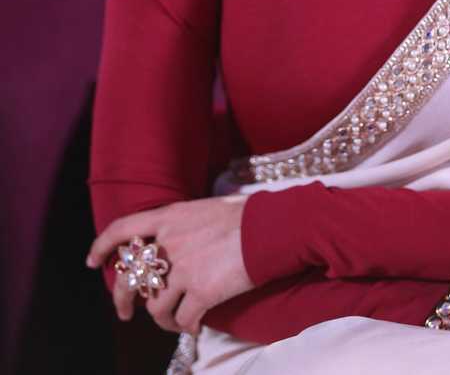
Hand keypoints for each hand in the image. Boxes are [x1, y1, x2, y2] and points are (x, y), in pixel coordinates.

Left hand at [87, 195, 251, 335]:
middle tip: (125, 312)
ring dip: (163, 319)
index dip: (102, 246)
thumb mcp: (207, 208)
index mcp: (170, 217)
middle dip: (121, 299)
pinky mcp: (201, 292)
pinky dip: (187, 327)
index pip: (122, 229)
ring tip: (176, 320)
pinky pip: (182, 321)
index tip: (93, 262)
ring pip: (155, 307)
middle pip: (129, 277)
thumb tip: (175, 235)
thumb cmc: (247, 215)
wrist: (271, 229)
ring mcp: (184, 268)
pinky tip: (196, 325)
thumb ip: (184, 223)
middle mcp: (170, 242)